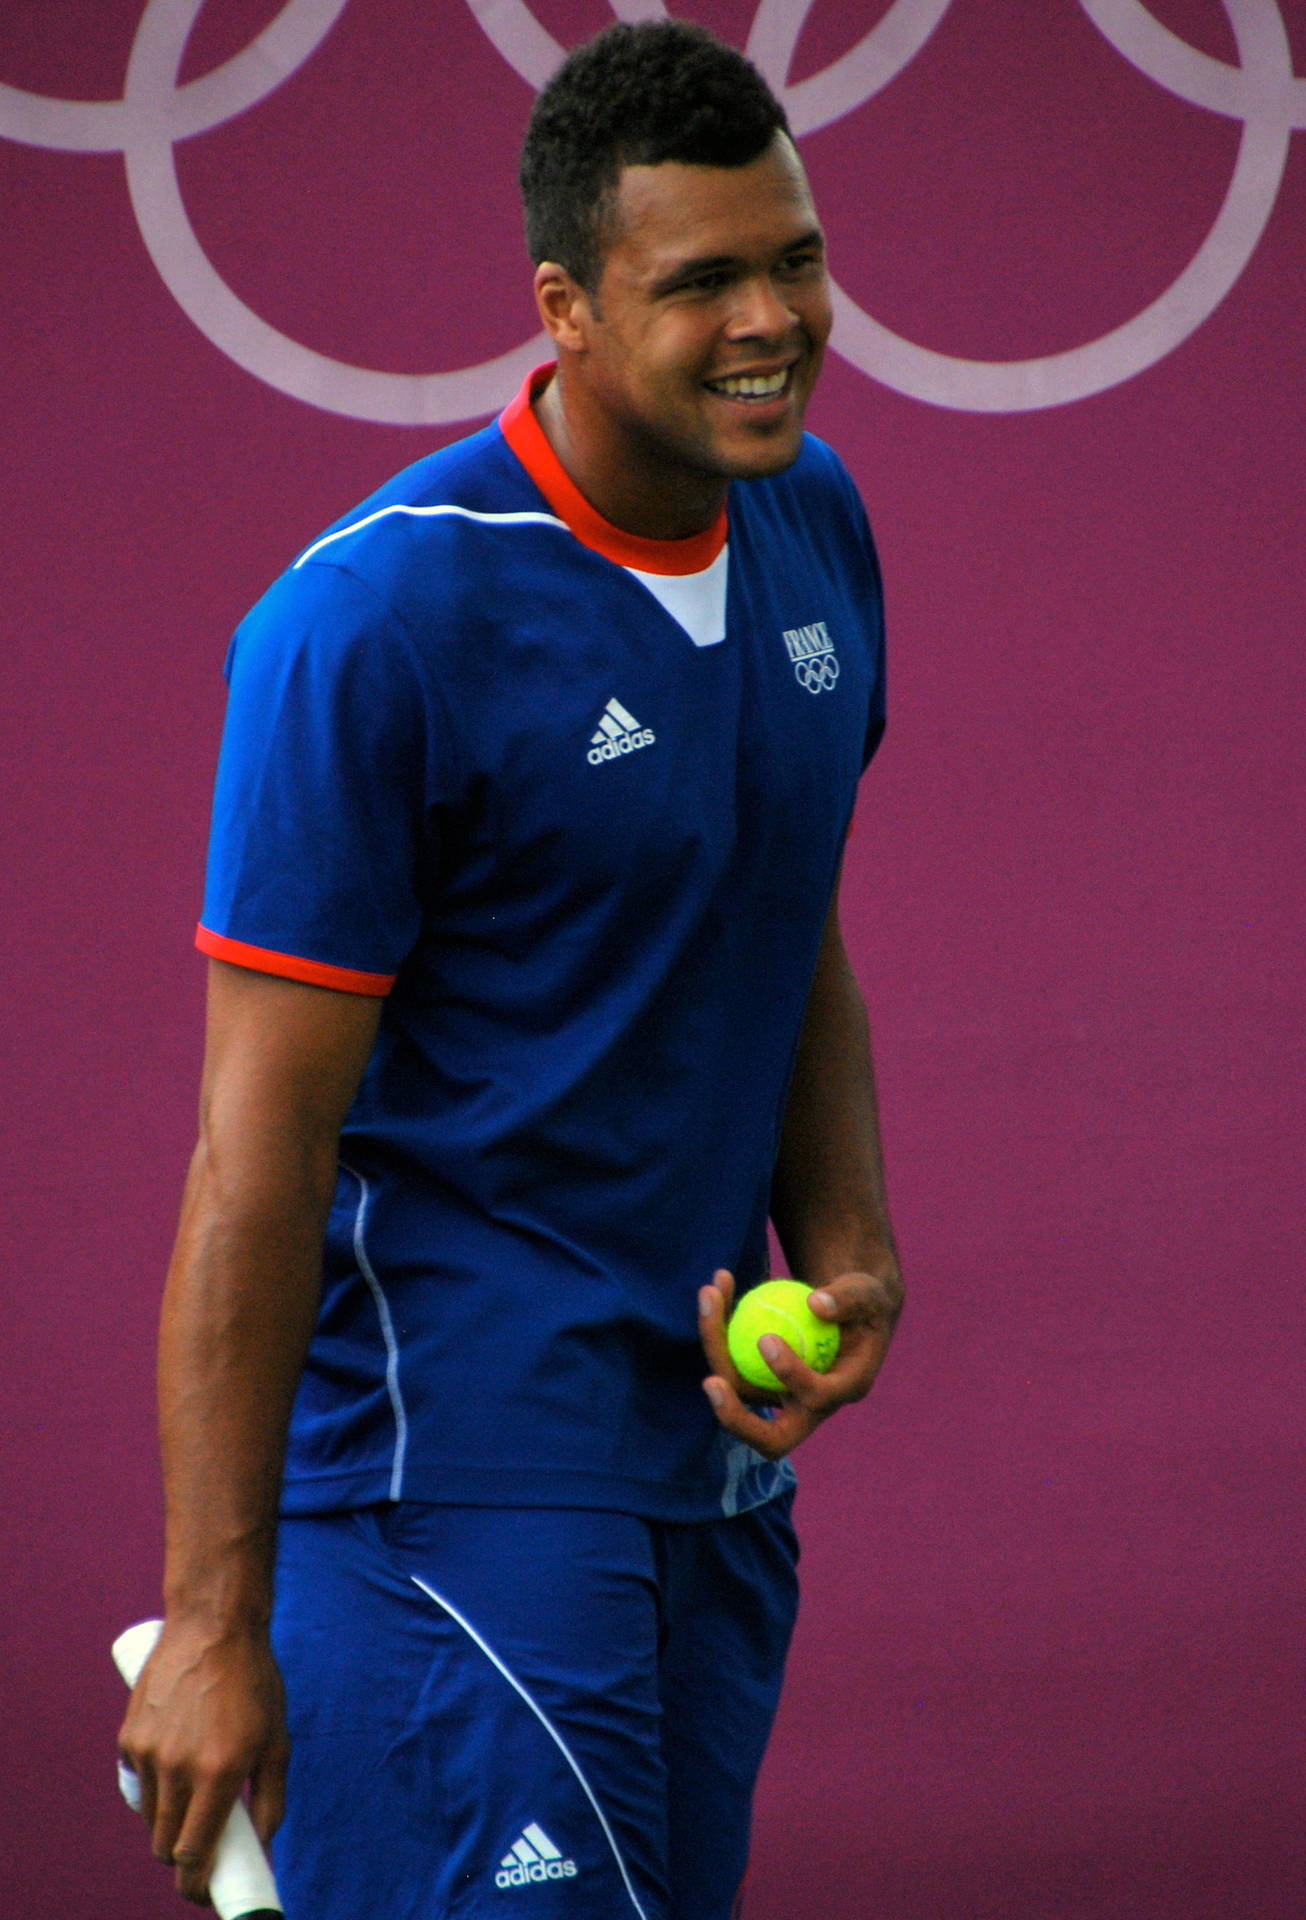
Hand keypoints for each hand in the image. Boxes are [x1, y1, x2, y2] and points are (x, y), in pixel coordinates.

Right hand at [117, 1617, 288, 1905]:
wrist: (213, 1624)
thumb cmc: (254, 1680)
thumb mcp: (277, 1739)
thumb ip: (271, 1798)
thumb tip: (263, 1844)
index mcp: (220, 1772)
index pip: (193, 1854)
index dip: (196, 1884)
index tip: (204, 1890)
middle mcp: (178, 1767)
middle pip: (165, 1845)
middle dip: (183, 1858)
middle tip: (203, 1849)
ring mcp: (148, 1752)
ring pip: (151, 1816)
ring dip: (169, 1820)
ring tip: (194, 1795)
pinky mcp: (129, 1736)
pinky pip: (138, 1782)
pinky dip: (154, 1785)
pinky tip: (175, 1761)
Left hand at [698, 1264, 902, 1461]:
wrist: (849, 1310)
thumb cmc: (863, 1302)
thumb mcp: (867, 1293)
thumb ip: (848, 1299)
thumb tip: (815, 1304)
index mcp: (845, 1390)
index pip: (818, 1398)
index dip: (791, 1376)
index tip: (766, 1338)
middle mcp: (812, 1407)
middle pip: (770, 1436)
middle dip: (735, 1418)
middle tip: (710, 1382)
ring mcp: (782, 1398)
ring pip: (739, 1387)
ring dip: (715, 1342)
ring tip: (710, 1292)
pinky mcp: (761, 1381)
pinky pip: (731, 1360)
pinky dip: (719, 1326)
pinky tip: (716, 1286)